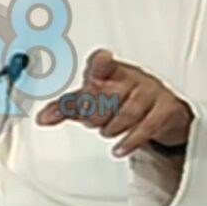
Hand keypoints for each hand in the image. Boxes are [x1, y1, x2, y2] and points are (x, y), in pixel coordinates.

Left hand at [35, 48, 192, 157]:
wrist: (164, 112)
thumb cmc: (124, 99)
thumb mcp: (93, 100)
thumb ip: (66, 108)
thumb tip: (41, 118)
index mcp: (109, 71)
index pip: (101, 63)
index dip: (101, 61)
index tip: (104, 57)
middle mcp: (130, 77)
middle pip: (107, 96)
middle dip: (94, 114)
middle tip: (91, 120)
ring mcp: (150, 91)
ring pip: (126, 112)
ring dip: (111, 127)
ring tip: (107, 130)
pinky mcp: (165, 109)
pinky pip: (146, 126)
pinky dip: (130, 140)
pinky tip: (119, 149)